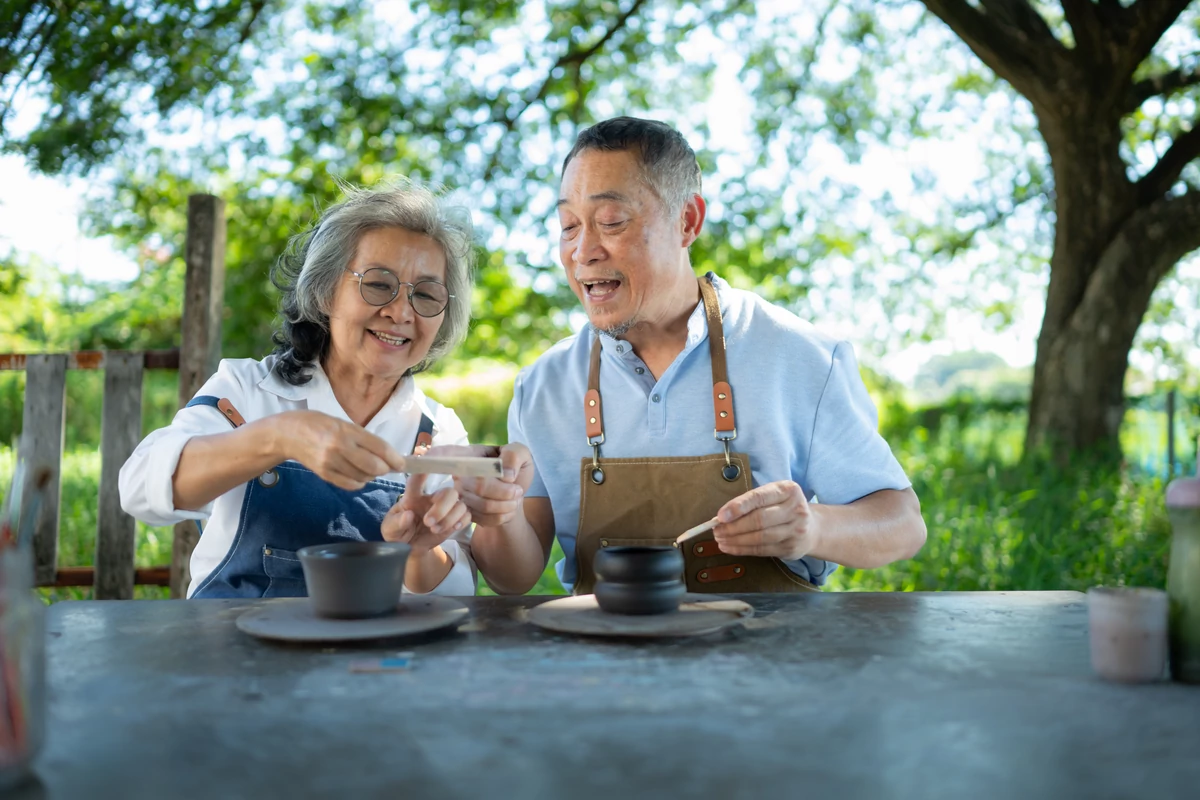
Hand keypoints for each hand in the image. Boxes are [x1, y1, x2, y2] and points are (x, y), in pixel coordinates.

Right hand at [277, 410, 404, 490]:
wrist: (288, 433)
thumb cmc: (319, 424)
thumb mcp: (343, 423)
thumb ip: (364, 438)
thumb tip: (387, 456)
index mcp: (347, 430)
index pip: (380, 448)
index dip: (395, 459)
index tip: (402, 464)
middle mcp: (340, 446)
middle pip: (374, 466)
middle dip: (385, 469)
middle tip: (386, 466)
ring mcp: (330, 462)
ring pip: (363, 477)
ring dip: (371, 476)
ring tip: (368, 468)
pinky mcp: (324, 474)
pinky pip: (350, 484)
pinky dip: (359, 482)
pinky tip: (357, 474)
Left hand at [381, 473, 470, 552]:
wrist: (409, 549)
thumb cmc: (397, 534)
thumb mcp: (390, 530)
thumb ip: (397, 523)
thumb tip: (408, 515)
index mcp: (412, 497)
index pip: (417, 480)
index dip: (423, 472)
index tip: (429, 464)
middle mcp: (431, 499)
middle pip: (448, 492)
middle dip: (441, 507)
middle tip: (428, 522)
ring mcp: (445, 509)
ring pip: (459, 503)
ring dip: (449, 518)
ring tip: (435, 530)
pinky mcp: (454, 520)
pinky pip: (466, 514)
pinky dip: (461, 521)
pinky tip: (452, 529)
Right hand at [425, 443, 533, 526]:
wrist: (516, 495)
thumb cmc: (516, 469)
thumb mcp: (522, 453)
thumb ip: (515, 455)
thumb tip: (506, 473)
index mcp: (469, 455)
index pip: (448, 454)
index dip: (436, 457)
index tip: (424, 457)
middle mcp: (460, 475)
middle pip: (477, 485)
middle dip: (503, 491)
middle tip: (518, 490)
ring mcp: (461, 497)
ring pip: (483, 505)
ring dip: (507, 505)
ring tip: (516, 498)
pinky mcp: (466, 515)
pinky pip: (486, 520)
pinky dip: (504, 516)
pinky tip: (508, 509)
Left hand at [712, 480, 818, 560]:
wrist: (812, 528)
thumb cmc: (783, 508)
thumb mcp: (773, 496)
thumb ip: (751, 502)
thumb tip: (722, 516)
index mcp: (788, 490)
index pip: (759, 497)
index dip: (738, 507)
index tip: (720, 516)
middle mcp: (795, 509)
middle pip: (759, 520)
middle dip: (733, 526)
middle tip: (716, 530)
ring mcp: (795, 530)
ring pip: (759, 537)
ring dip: (735, 540)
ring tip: (720, 539)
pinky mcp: (791, 548)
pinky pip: (762, 550)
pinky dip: (742, 550)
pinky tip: (729, 548)